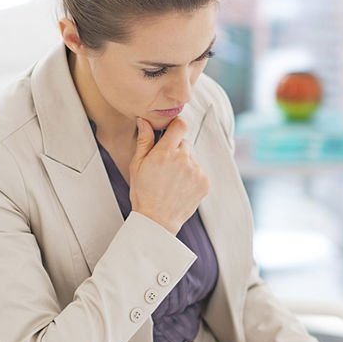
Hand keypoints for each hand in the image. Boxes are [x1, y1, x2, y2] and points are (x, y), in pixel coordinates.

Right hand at [129, 117, 209, 234]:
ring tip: (172, 181)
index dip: (175, 126)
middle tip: (165, 167)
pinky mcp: (205, 182)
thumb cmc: (144, 193)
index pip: (180, 125)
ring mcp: (196, 171)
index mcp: (165, 152)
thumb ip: (144, 140)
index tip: (171, 132)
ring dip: (185, 164)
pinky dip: (192, 176)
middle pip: (185, 143)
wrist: (157, 220)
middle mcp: (184, 159)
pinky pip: (199, 171)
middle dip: (176, 150)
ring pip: (192, 158)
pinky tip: (180, 187)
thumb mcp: (137, 165)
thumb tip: (145, 121)